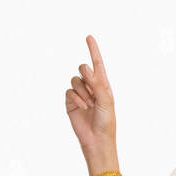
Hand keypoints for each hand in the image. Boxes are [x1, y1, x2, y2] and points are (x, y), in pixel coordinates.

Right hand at [65, 34, 117, 165]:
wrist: (97, 139)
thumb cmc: (106, 122)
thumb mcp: (106, 101)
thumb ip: (97, 84)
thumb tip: (87, 70)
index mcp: (102, 85)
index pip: (97, 63)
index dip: (93, 50)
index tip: (89, 37)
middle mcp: (90, 87)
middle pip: (83, 68)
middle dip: (86, 76)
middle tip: (93, 90)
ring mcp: (79, 94)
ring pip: (75, 80)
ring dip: (83, 92)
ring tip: (90, 105)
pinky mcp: (70, 102)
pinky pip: (69, 91)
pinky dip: (76, 98)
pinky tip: (83, 108)